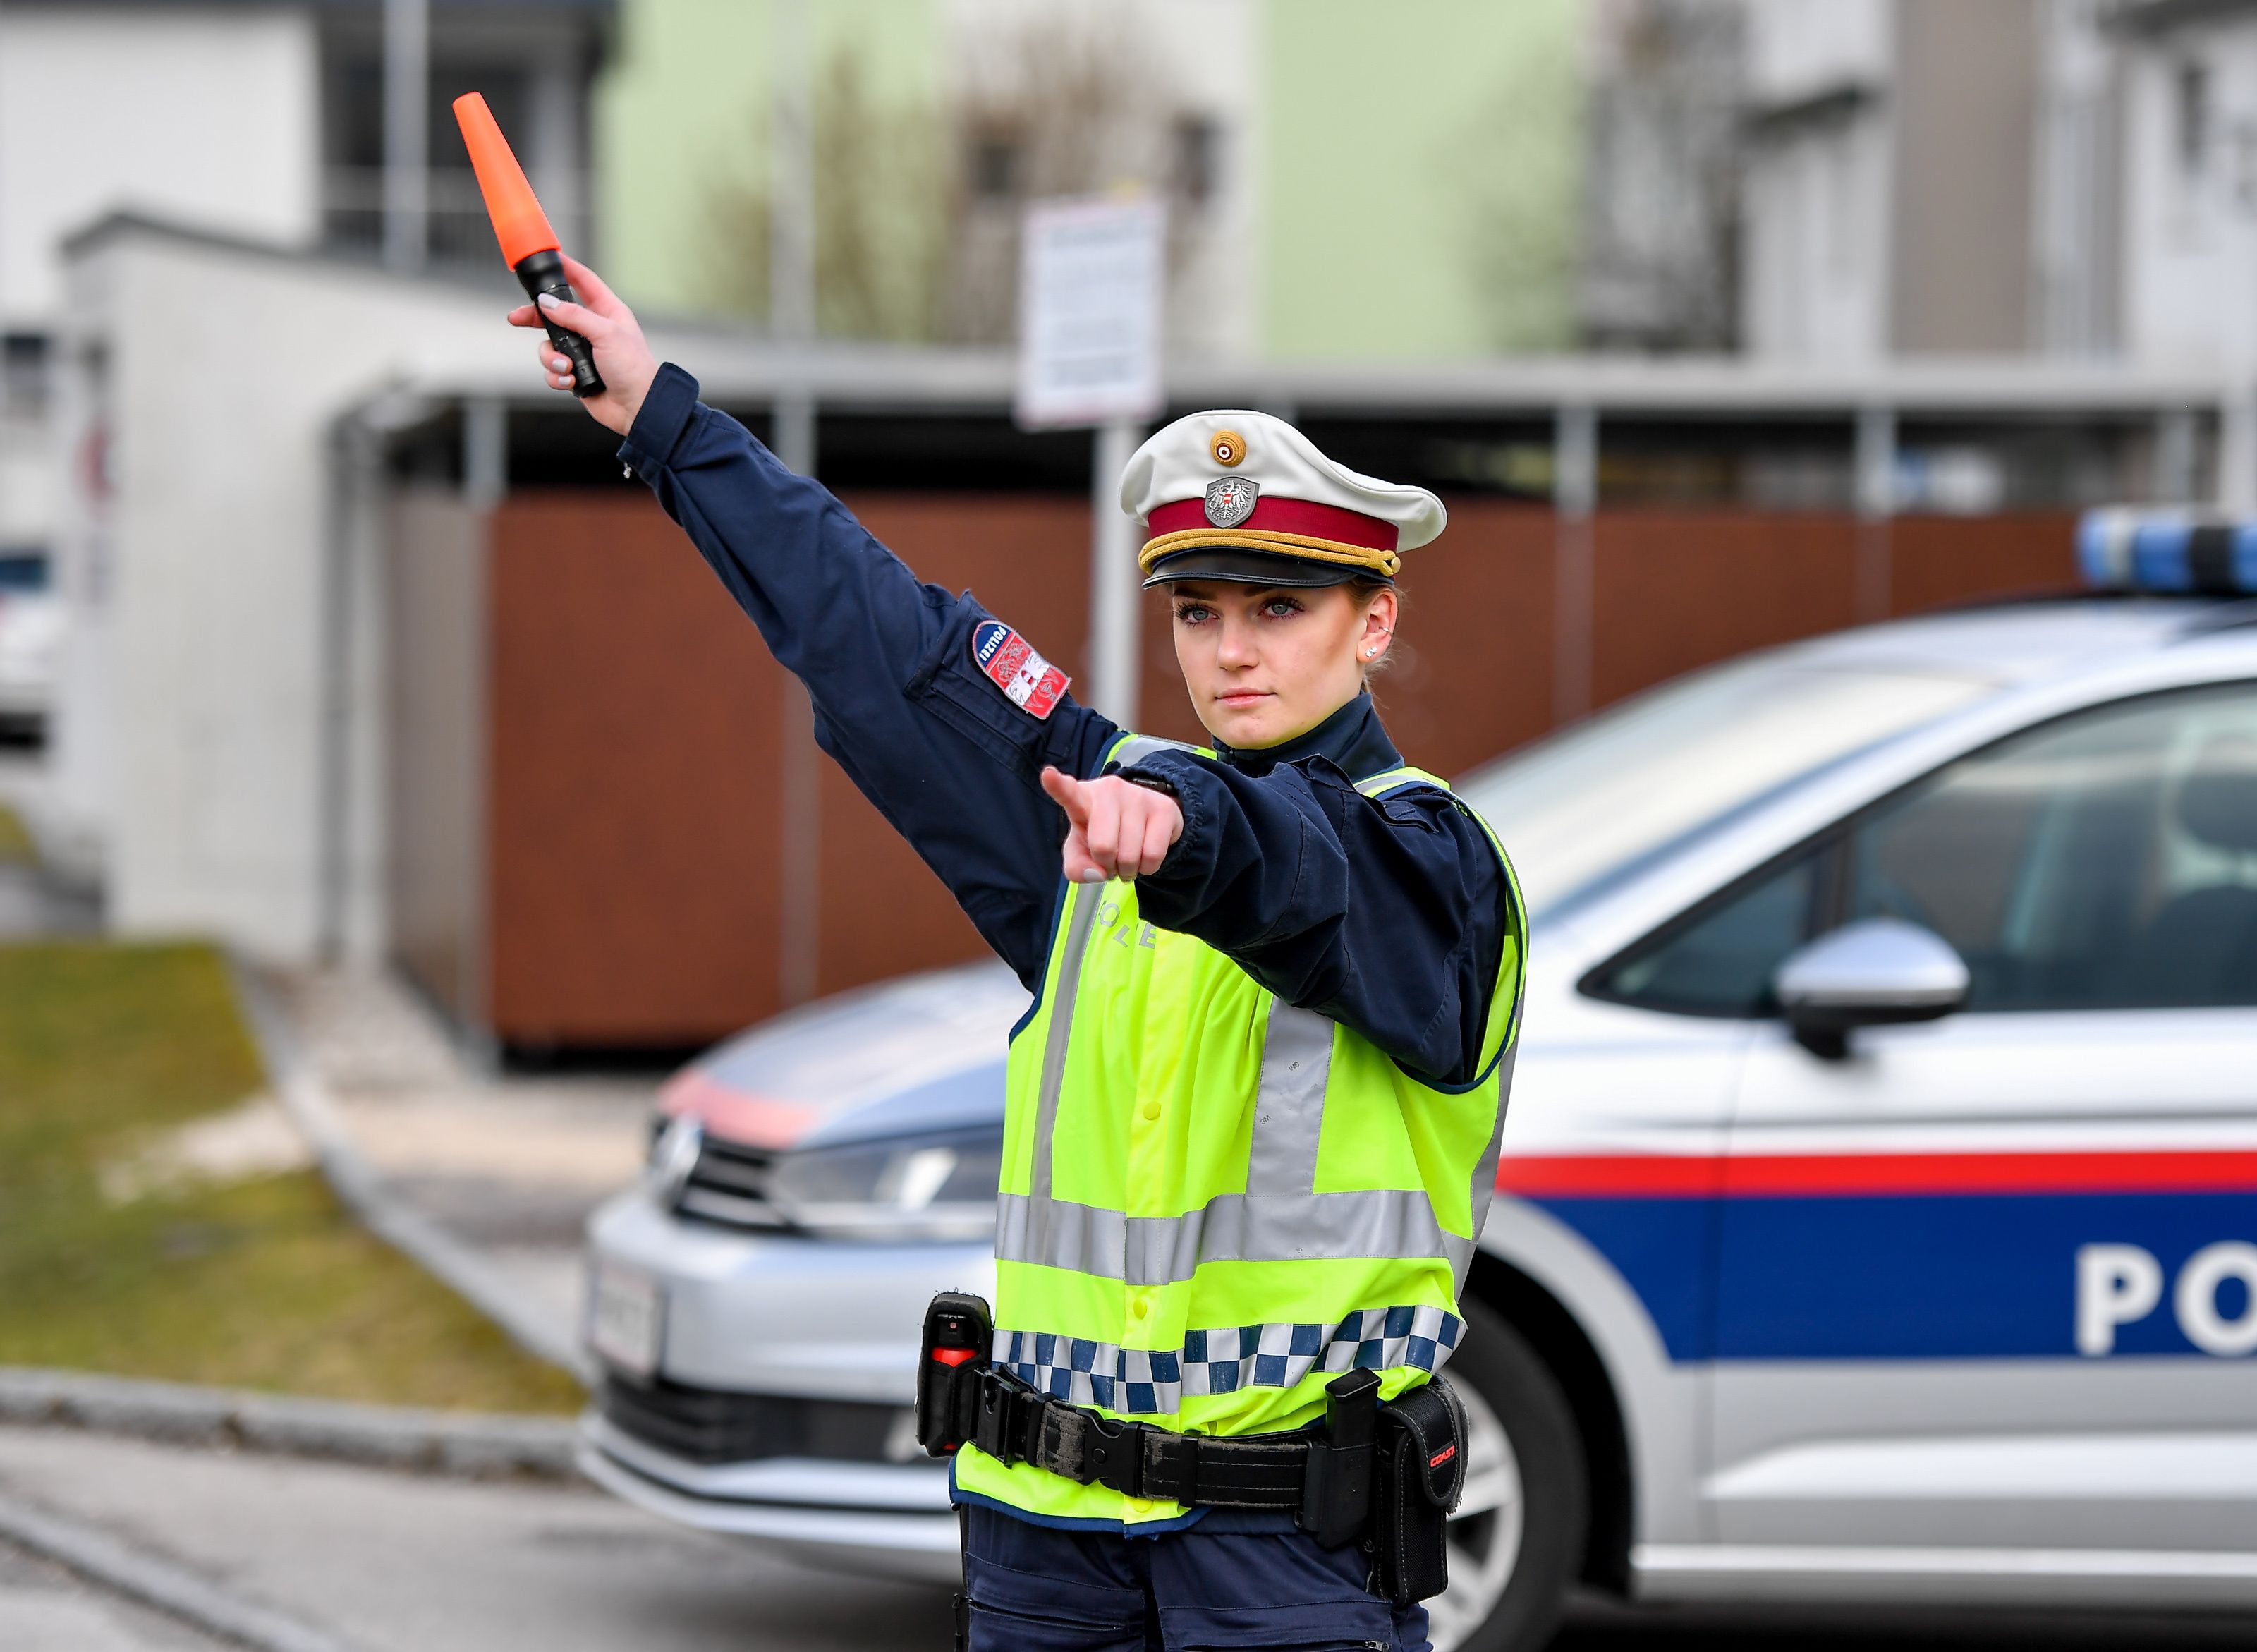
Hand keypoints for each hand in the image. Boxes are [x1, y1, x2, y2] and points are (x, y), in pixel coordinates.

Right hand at [506, 255, 659, 435]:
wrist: (638, 408)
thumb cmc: (633, 369)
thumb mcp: (606, 334)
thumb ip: (575, 316)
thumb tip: (547, 303)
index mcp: (606, 311)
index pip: (583, 281)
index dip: (566, 268)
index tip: (547, 259)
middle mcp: (592, 329)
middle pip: (554, 314)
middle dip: (535, 318)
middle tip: (516, 318)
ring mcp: (582, 351)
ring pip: (549, 346)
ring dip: (552, 358)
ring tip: (567, 368)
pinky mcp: (575, 373)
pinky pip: (553, 370)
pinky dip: (558, 377)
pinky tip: (571, 382)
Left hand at [1040, 768, 1182, 883]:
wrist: (1145, 821)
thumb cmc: (1103, 834)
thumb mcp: (1081, 852)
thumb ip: (1076, 867)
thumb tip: (1097, 873)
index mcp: (1081, 797)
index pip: (1067, 792)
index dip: (1057, 785)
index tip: (1048, 775)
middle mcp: (1109, 790)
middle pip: (1103, 847)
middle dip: (1106, 865)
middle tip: (1109, 859)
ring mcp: (1138, 796)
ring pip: (1130, 855)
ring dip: (1127, 869)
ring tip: (1126, 857)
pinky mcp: (1163, 808)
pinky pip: (1153, 855)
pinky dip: (1147, 868)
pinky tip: (1143, 856)